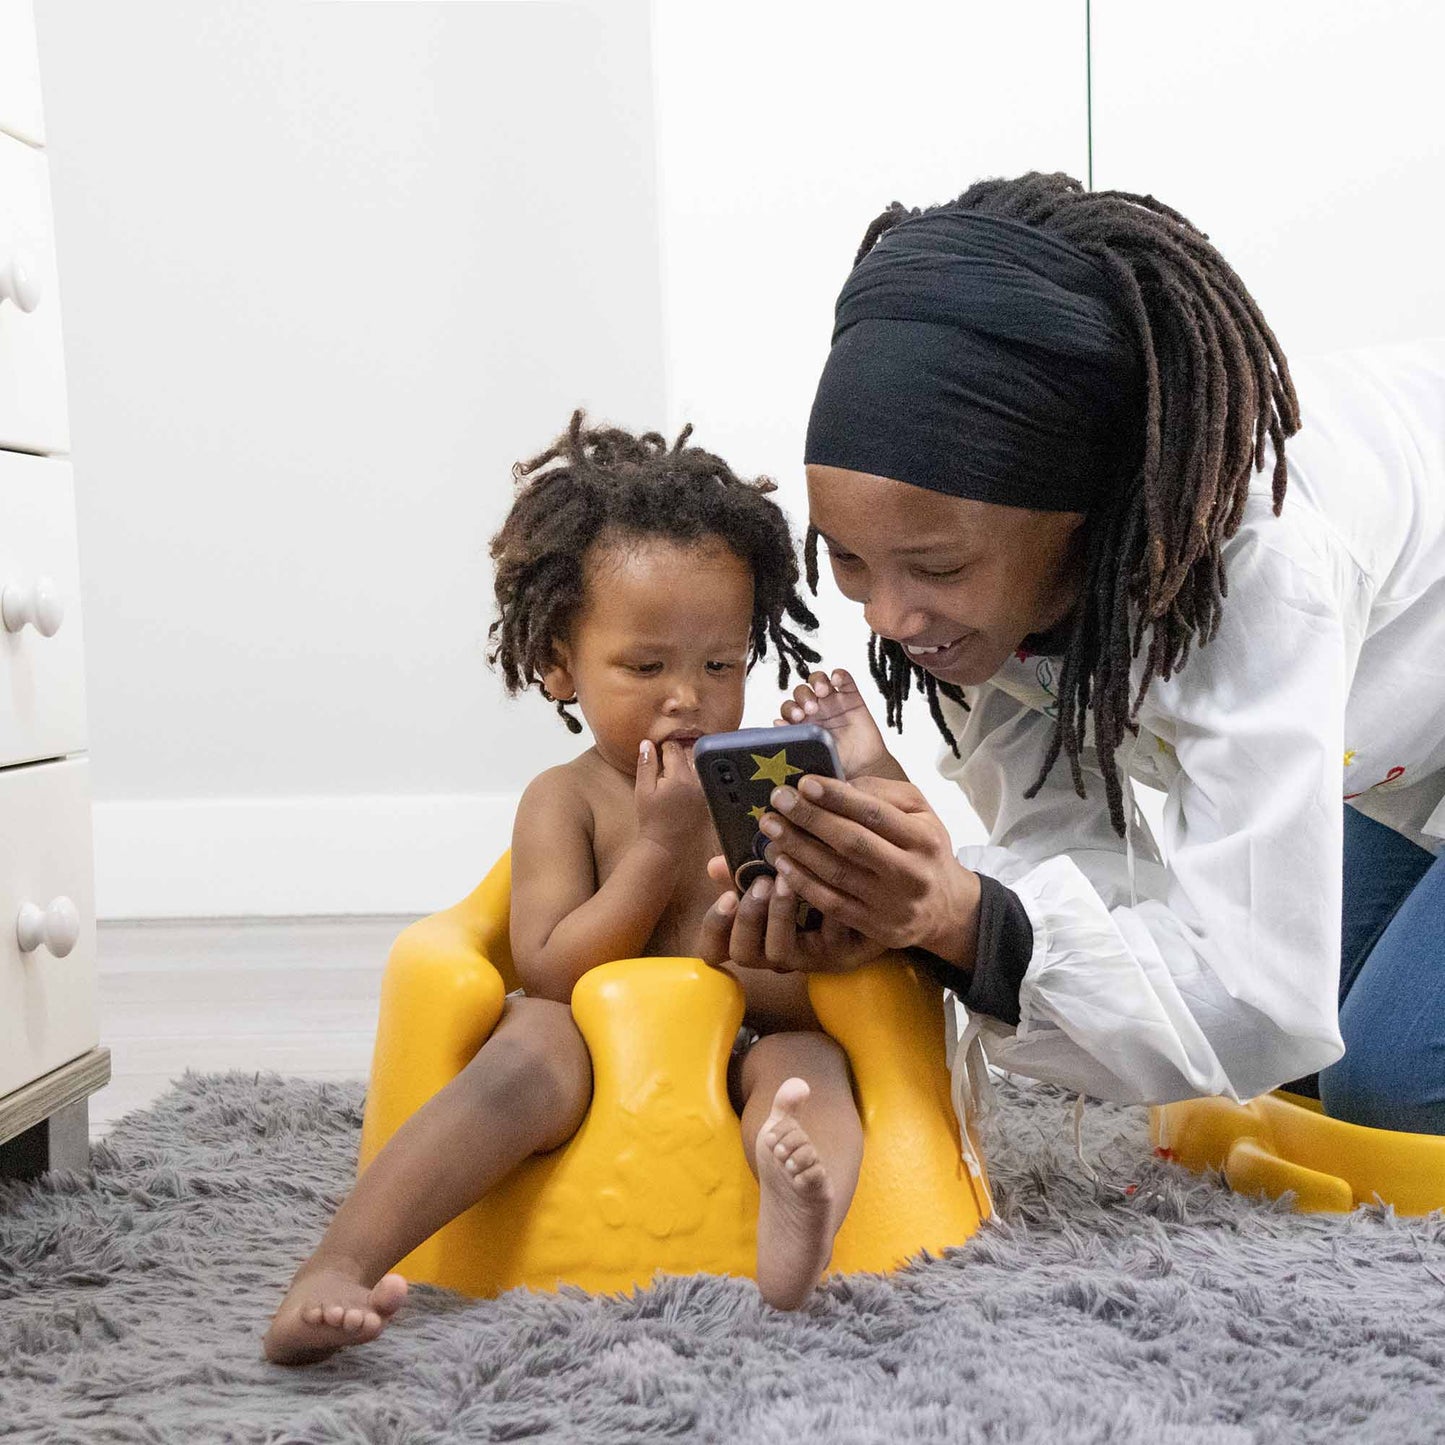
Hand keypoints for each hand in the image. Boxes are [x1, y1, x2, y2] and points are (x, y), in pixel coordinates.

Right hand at [634, 739, 707, 853]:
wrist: (665, 846)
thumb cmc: (651, 820)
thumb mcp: (643, 790)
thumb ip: (646, 765)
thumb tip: (647, 743)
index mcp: (680, 777)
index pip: (674, 749)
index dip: (664, 747)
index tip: (659, 751)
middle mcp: (697, 782)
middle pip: (690, 754)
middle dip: (679, 754)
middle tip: (667, 761)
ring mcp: (706, 792)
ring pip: (699, 766)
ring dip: (689, 764)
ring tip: (676, 773)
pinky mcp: (710, 801)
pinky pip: (705, 780)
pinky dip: (697, 777)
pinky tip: (685, 787)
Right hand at [696, 867, 889, 974]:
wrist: (880, 899)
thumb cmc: (818, 884)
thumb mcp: (780, 873)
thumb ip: (748, 870)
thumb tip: (714, 865)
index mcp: (756, 934)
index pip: (714, 949)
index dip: (714, 926)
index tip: (725, 894)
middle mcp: (777, 953)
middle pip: (744, 954)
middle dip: (748, 917)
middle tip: (762, 882)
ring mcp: (809, 958)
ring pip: (780, 953)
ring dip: (779, 915)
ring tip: (787, 880)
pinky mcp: (842, 955)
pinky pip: (829, 938)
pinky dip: (826, 911)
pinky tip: (831, 882)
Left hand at [748, 773, 980, 965]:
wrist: (946, 908)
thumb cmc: (924, 849)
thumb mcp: (920, 813)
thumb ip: (882, 793)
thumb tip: (836, 783)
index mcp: (924, 838)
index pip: (874, 813)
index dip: (836, 797)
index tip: (803, 783)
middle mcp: (911, 873)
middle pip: (851, 843)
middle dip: (809, 819)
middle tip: (778, 800)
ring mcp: (892, 904)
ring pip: (836, 874)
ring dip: (797, 848)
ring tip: (771, 827)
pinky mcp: (875, 927)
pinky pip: (831, 903)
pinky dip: (802, 882)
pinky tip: (782, 862)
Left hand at [777, 668, 905, 780]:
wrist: (864, 769)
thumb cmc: (837, 764)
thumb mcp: (813, 755)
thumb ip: (796, 740)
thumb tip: (777, 723)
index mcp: (802, 723)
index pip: (789, 708)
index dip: (790, 709)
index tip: (796, 718)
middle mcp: (815, 710)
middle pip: (801, 692)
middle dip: (803, 697)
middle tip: (811, 709)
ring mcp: (833, 701)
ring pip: (818, 680)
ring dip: (816, 682)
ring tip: (822, 692)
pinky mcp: (851, 697)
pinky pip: (844, 679)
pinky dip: (839, 674)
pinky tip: (836, 679)